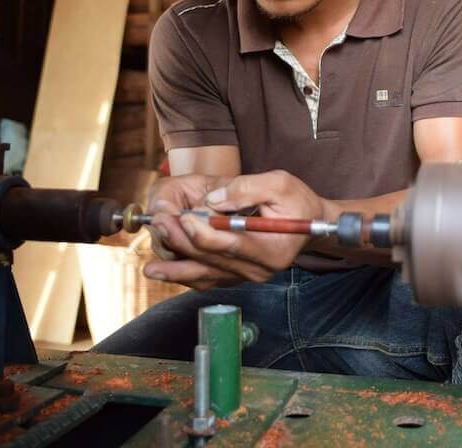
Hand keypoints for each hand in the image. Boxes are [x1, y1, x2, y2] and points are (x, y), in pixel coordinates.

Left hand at [143, 170, 331, 290]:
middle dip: (181, 244)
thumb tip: (213, 199)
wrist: (310, 224)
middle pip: (212, 260)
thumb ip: (247, 188)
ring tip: (151, 266)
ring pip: (205, 274)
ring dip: (177, 268)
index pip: (230, 245)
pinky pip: (207, 278)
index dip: (204, 233)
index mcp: (271, 250)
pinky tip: (166, 271)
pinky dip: (186, 274)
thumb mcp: (280, 184)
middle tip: (158, 226)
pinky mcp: (238, 277)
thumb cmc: (297, 202)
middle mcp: (258, 270)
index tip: (183, 217)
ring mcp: (247, 277)